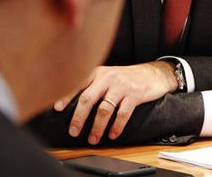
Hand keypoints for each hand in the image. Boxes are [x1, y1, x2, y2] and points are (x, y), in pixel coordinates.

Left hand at [54, 62, 177, 144]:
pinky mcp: (135, 94)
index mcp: (99, 73)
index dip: (66, 96)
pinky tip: (113, 134)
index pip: (78, 83)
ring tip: (93, 138)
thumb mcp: (109, 75)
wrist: (154, 73)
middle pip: (88, 99)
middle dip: (78, 118)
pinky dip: (116, 126)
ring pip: (104, 109)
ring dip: (97, 127)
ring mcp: (122, 86)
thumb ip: (93, 85)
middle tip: (74, 131)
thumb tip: (72, 104)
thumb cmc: (127, 78)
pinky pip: (123, 114)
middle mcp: (108, 77)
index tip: (57, 108)